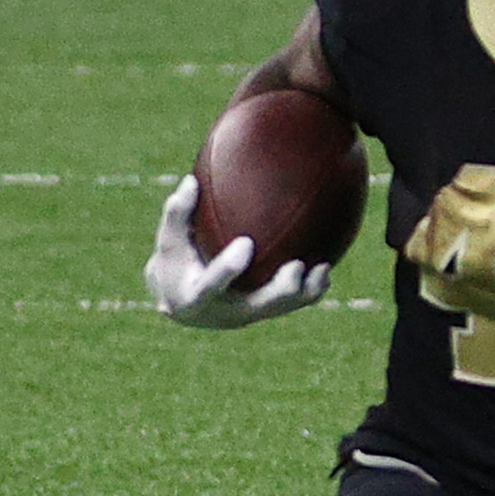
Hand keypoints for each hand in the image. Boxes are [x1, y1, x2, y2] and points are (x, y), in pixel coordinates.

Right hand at [144, 175, 330, 327]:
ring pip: (283, 309)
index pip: (213, 284)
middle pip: (260, 306)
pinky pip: (294, 305)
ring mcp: (250, 315)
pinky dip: (311, 290)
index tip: (246, 243)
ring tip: (323, 268)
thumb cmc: (175, 264)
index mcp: (196, 297)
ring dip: (306, 291)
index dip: (229, 268)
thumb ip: (177, 214)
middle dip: (282, 289)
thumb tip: (191, 179)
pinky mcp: (266, 313)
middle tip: (297, 265)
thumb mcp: (168, 241)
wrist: (185, 305)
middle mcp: (227, 312)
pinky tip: (325, 268)